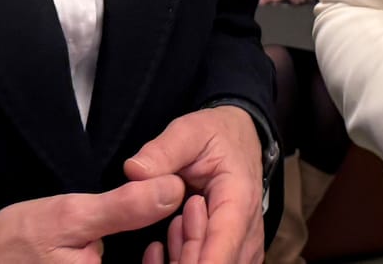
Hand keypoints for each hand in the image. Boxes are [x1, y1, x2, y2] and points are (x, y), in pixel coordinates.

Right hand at [0, 176, 184, 263]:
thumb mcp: (72, 215)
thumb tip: (173, 187)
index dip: (196, 248)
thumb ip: (124, 207)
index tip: (202, 215)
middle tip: (197, 212)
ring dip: (176, 253)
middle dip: (188, 248)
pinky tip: (159, 239)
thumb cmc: (18, 241)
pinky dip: (157, 262)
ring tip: (185, 218)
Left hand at [124, 106, 263, 263]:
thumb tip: (134, 171)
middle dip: (183, 258)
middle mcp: (248, 234)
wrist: (239, 141)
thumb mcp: (188, 132)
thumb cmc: (216, 137)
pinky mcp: (235, 255)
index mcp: (238, 203)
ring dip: (183, 259)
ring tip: (175, 221)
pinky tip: (174, 237)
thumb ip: (162, 151)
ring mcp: (244, 249)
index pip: (222, 248)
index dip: (198, 262)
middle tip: (171, 223)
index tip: (174, 263)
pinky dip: (185, 261)